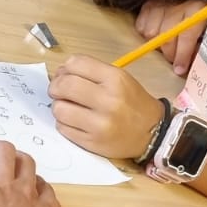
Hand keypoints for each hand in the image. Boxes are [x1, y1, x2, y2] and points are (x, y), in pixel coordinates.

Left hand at [47, 56, 161, 160]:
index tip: (63, 75)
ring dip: (58, 107)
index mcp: (115, 79)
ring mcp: (99, 123)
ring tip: (68, 107)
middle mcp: (108, 100)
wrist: (151, 131)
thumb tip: (59, 73)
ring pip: (59, 109)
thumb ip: (91, 73)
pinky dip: (63, 123)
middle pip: (64, 86)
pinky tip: (74, 121)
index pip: (75, 64)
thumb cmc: (132, 102)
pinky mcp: (91, 142)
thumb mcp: (120, 79)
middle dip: (55, 87)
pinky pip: (63, 128)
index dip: (64, 69)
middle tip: (58, 91)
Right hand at [137, 0, 206, 76]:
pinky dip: (146, 36)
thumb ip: (200, 48)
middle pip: (166, 36)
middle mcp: (178, 5)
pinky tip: (156, 37)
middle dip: (169, 54)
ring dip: (157, 45)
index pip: (187, 34)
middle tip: (173, 60)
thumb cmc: (200, 22)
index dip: (182, 55)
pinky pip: (140, 27)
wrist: (191, 5)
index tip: (180, 69)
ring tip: (165, 47)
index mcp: (198, 9)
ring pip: (150, 33)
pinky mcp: (148, 6)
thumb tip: (189, 65)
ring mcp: (161, 4)